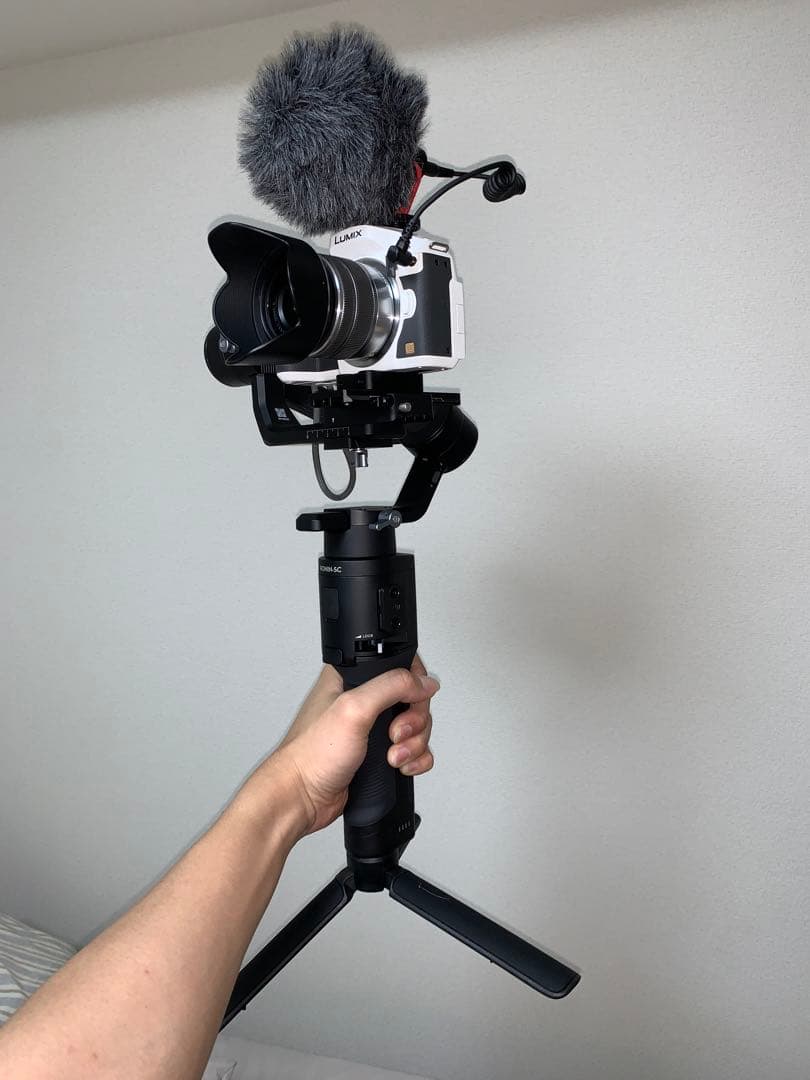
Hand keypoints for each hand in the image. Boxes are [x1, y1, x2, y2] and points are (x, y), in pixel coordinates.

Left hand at [267, 657, 437, 834]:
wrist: (303, 798)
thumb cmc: (312, 754)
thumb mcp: (354, 709)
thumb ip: (391, 687)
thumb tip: (424, 683)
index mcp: (352, 678)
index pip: (399, 665)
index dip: (413, 682)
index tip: (408, 701)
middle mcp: (363, 700)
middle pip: (414, 699)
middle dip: (413, 721)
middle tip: (394, 735)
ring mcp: (372, 728)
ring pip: (416, 727)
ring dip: (413, 744)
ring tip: (392, 756)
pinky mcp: (379, 752)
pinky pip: (414, 750)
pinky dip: (414, 759)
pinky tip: (399, 766)